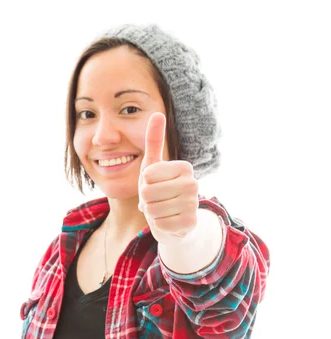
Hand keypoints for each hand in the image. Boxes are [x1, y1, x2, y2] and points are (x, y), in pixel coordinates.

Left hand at [138, 112, 198, 245]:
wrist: (174, 222)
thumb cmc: (160, 191)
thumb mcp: (152, 166)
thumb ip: (153, 140)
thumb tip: (157, 113)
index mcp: (184, 167)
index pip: (148, 175)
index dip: (144, 183)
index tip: (154, 185)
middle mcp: (193, 183)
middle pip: (148, 192)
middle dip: (146, 200)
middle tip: (157, 201)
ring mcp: (193, 205)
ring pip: (153, 209)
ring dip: (152, 213)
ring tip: (162, 210)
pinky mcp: (190, 224)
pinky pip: (160, 224)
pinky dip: (159, 225)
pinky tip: (168, 222)